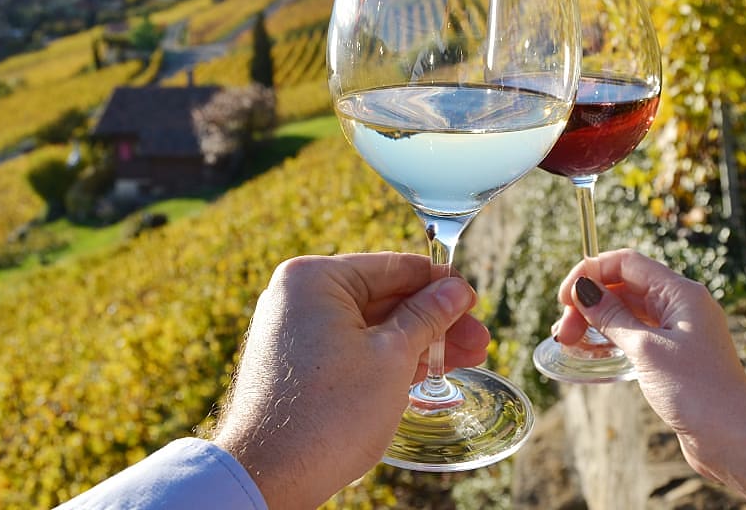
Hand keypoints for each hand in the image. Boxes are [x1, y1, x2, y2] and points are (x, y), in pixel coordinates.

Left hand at [213, 252, 488, 508]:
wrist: (267, 477)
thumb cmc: (328, 413)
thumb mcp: (393, 357)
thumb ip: (428, 316)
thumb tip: (457, 289)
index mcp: (315, 278)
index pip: (396, 267)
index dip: (441, 284)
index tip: (473, 302)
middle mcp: (299, 296)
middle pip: (385, 297)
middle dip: (435, 321)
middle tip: (478, 341)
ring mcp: (295, 331)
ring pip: (371, 326)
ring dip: (417, 342)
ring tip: (463, 360)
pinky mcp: (297, 363)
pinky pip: (351, 348)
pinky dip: (388, 358)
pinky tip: (425, 370)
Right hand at [553, 249, 745, 499]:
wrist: (733, 438)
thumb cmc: (696, 391)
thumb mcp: (645, 349)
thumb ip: (611, 317)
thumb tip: (583, 290)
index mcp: (681, 293)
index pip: (627, 263)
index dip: (591, 272)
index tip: (564, 297)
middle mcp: (680, 305)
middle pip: (623, 287)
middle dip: (589, 304)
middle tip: (564, 332)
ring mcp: (677, 331)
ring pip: (626, 312)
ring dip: (595, 322)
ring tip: (569, 343)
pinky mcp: (673, 355)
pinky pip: (634, 335)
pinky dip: (610, 339)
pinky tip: (590, 352)